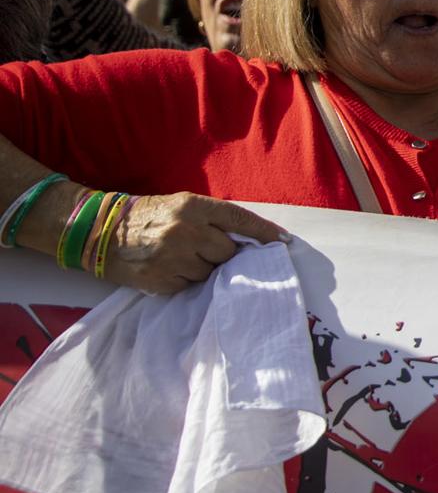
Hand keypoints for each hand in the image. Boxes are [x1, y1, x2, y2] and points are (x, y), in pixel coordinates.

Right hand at [104, 192, 289, 294]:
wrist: (99, 232)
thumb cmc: (148, 217)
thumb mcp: (181, 206)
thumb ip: (213, 219)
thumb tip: (249, 240)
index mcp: (193, 207)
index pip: (240, 220)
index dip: (264, 232)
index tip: (282, 242)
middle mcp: (186, 231)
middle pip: (227, 251)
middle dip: (221, 254)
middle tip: (202, 248)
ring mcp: (173, 257)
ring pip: (209, 272)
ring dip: (201, 268)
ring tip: (179, 257)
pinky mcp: (161, 280)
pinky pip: (188, 285)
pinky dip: (183, 280)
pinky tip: (167, 268)